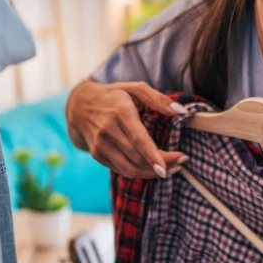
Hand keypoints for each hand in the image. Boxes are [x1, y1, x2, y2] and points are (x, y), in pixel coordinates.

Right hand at [66, 80, 187, 178]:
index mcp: (120, 112)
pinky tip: (154, 169)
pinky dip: (140, 173)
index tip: (171, 164)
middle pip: (138, 156)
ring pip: (130, 168)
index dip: (154, 155)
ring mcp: (100, 145)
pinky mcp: (97, 155)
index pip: (138, 139)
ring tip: (172, 169)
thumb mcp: (136, 88)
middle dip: (163, 163)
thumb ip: (159, 99)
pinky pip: (122, 170)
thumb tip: (181, 112)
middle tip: (182, 162)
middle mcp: (108, 130)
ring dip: (152, 173)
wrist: (81, 106)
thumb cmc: (115, 96)